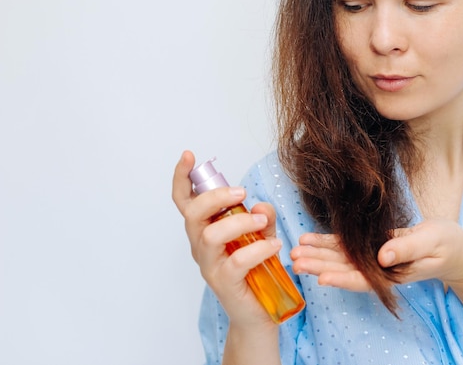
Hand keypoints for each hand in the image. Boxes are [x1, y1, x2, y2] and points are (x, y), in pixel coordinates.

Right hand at [172, 150, 279, 327]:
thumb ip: (263, 218)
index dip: (182, 178)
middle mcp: (201, 246)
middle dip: (217, 197)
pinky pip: (236, 262)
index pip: (185, 201)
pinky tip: (274, 246)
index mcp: (205, 230)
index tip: (188, 155)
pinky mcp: (225, 284)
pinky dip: (257, 250)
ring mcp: (210, 266)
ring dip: (239, 222)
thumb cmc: (256, 270)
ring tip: (263, 223)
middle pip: (193, 214)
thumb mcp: (262, 236)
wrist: (258, 313)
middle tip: (243, 193)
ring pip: (211, 236)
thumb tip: (262, 205)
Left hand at [291, 219, 462, 290]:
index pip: (362, 280)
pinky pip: (345, 246)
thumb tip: (383, 255)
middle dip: (319, 266)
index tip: (320, 279)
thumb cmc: (446, 245)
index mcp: (392, 274)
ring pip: (340, 259)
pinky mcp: (370, 246)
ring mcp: (372, 259)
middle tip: (295, 261)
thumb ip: (407, 248)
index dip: (341, 279)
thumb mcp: (431, 242)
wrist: (452, 247)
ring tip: (295, 250)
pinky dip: (327, 242)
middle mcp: (377, 270)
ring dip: (317, 254)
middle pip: (344, 270)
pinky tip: (309, 239)